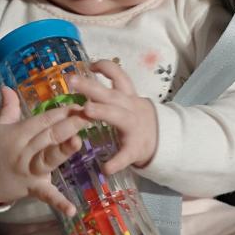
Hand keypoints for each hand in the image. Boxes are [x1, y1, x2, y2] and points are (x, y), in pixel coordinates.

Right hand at [0, 86, 83, 215]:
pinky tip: (72, 209)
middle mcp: (25, 151)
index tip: (80, 103)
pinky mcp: (32, 188)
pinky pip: (46, 195)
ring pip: (48, 158)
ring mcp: (29, 170)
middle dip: (70, 124)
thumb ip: (8, 108)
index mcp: (19, 133)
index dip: (62, 111)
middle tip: (91, 114)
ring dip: (64, 150)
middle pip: (49, 136)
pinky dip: (59, 203)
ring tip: (78, 141)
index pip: (44, 119)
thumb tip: (6, 86)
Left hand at [68, 60, 157, 174]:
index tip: (89, 65)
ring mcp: (134, 128)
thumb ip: (107, 94)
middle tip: (72, 81)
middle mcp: (131, 108)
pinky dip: (116, 162)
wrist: (162, 141)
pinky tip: (106, 169)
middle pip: (112, 94)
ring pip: (119, 116)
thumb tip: (81, 80)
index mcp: (127, 97)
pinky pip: (125, 155)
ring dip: (103, 111)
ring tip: (86, 110)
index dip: (105, 67)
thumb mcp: (126, 103)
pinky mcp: (135, 149)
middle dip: (92, 86)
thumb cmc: (135, 119)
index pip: (118, 76)